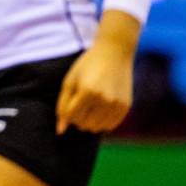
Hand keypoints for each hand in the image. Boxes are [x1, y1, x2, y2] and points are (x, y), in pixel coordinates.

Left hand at [56, 10, 140, 133]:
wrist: (114, 54)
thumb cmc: (87, 66)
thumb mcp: (70, 81)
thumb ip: (62, 105)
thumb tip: (60, 131)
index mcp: (87, 91)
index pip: (71, 116)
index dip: (66, 112)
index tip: (69, 101)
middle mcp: (104, 100)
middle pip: (83, 124)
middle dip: (76, 117)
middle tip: (78, 102)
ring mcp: (117, 105)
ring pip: (96, 128)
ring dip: (88, 121)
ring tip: (88, 104)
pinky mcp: (125, 108)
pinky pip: (108, 126)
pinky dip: (101, 121)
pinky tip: (99, 107)